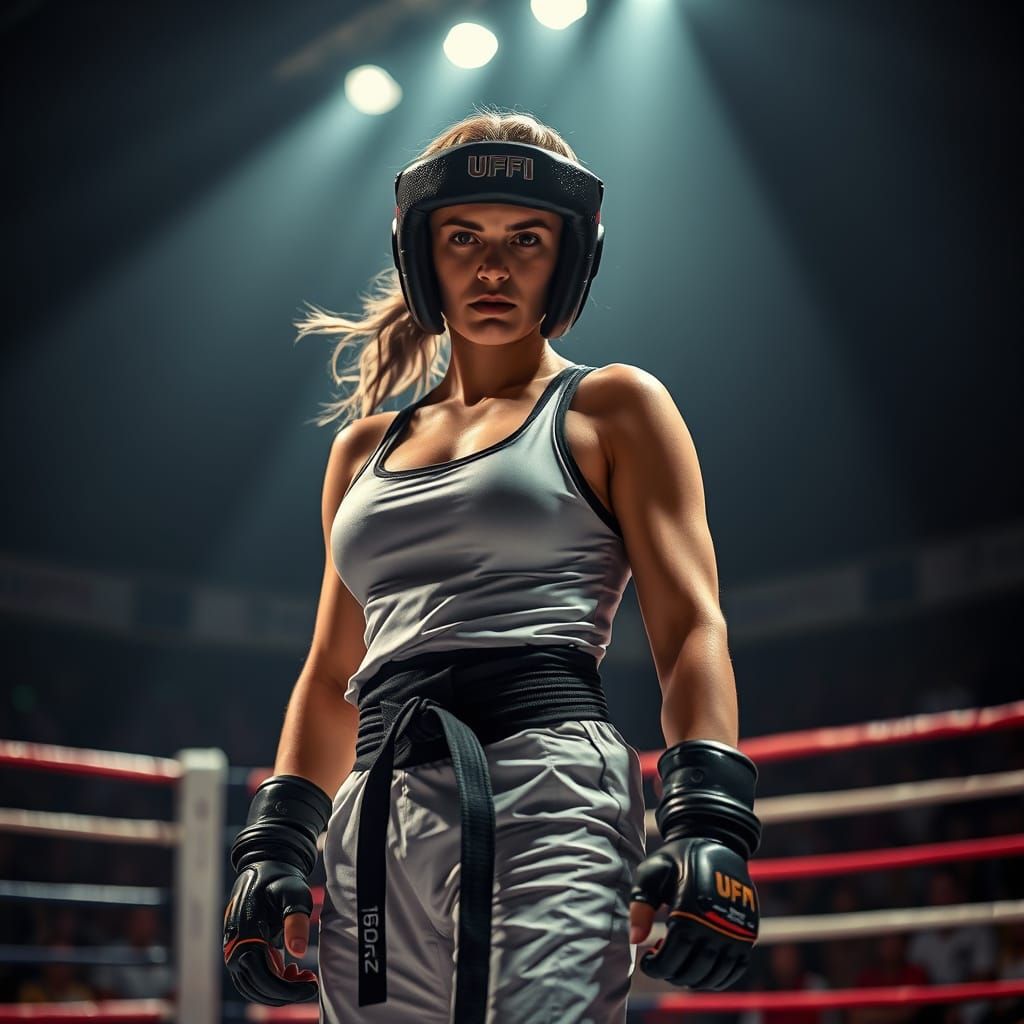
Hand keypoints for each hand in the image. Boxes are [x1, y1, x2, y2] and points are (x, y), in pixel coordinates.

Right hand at [223, 859, 318, 1004]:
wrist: (264, 867)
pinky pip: (251, 976)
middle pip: (257, 986)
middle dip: (285, 992)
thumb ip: (296, 923)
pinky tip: (290, 970)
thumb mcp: (295, 895)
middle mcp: (235, 946)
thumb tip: (298, 952)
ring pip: (252, 985)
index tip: (312, 986)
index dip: (288, 988)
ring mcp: (234, 949)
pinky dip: (270, 981)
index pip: (264, 976)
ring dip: (277, 989)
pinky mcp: (240, 949)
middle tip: (311, 983)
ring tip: (303, 976)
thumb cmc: (281, 880)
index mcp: (246, 934)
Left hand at [629, 835, 757, 990]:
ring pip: (713, 975)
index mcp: (689, 910)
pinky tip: (701, 969)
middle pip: (692, 970)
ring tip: (679, 966)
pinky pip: (735, 969)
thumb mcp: (651, 873)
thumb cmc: (677, 859)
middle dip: (672, 974)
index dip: (657, 966)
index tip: (647, 962)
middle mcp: (715, 924)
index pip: (672, 956)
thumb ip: (640, 906)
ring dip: (693, 979)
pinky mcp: (747, 933)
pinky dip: (718, 978)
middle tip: (661, 964)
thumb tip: (635, 940)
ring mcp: (734, 931)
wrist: (716, 842)